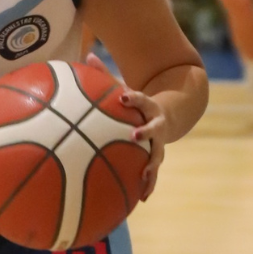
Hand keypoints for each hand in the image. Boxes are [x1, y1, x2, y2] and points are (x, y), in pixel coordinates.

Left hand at [85, 55, 167, 200]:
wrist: (166, 117)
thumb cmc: (135, 104)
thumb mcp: (124, 88)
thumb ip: (105, 75)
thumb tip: (86, 55)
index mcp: (148, 107)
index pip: (142, 99)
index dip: (134, 98)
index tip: (124, 96)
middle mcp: (156, 125)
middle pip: (154, 128)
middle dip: (146, 132)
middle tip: (135, 135)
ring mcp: (159, 144)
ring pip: (157, 155)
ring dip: (152, 165)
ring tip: (144, 175)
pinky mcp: (156, 159)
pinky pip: (153, 174)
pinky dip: (148, 185)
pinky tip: (141, 198)